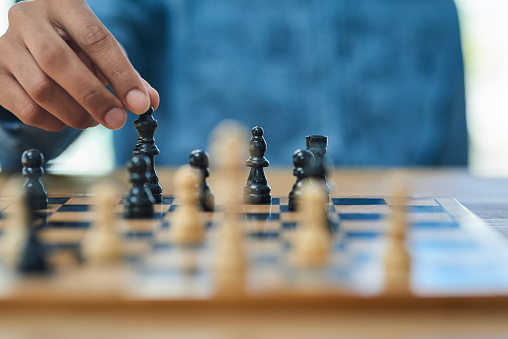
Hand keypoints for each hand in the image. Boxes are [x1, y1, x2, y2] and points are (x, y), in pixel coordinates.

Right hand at [0, 0, 159, 130]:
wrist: (31, 43)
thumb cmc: (76, 46)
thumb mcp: (103, 52)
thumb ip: (128, 75)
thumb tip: (151, 101)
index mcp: (62, 4)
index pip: (95, 38)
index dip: (120, 75)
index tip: (139, 104)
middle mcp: (28, 19)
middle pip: (59, 63)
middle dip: (95, 98)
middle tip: (118, 120)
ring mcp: (6, 46)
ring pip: (41, 89)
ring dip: (75, 113)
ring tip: (94, 120)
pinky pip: (27, 109)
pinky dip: (54, 122)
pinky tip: (67, 119)